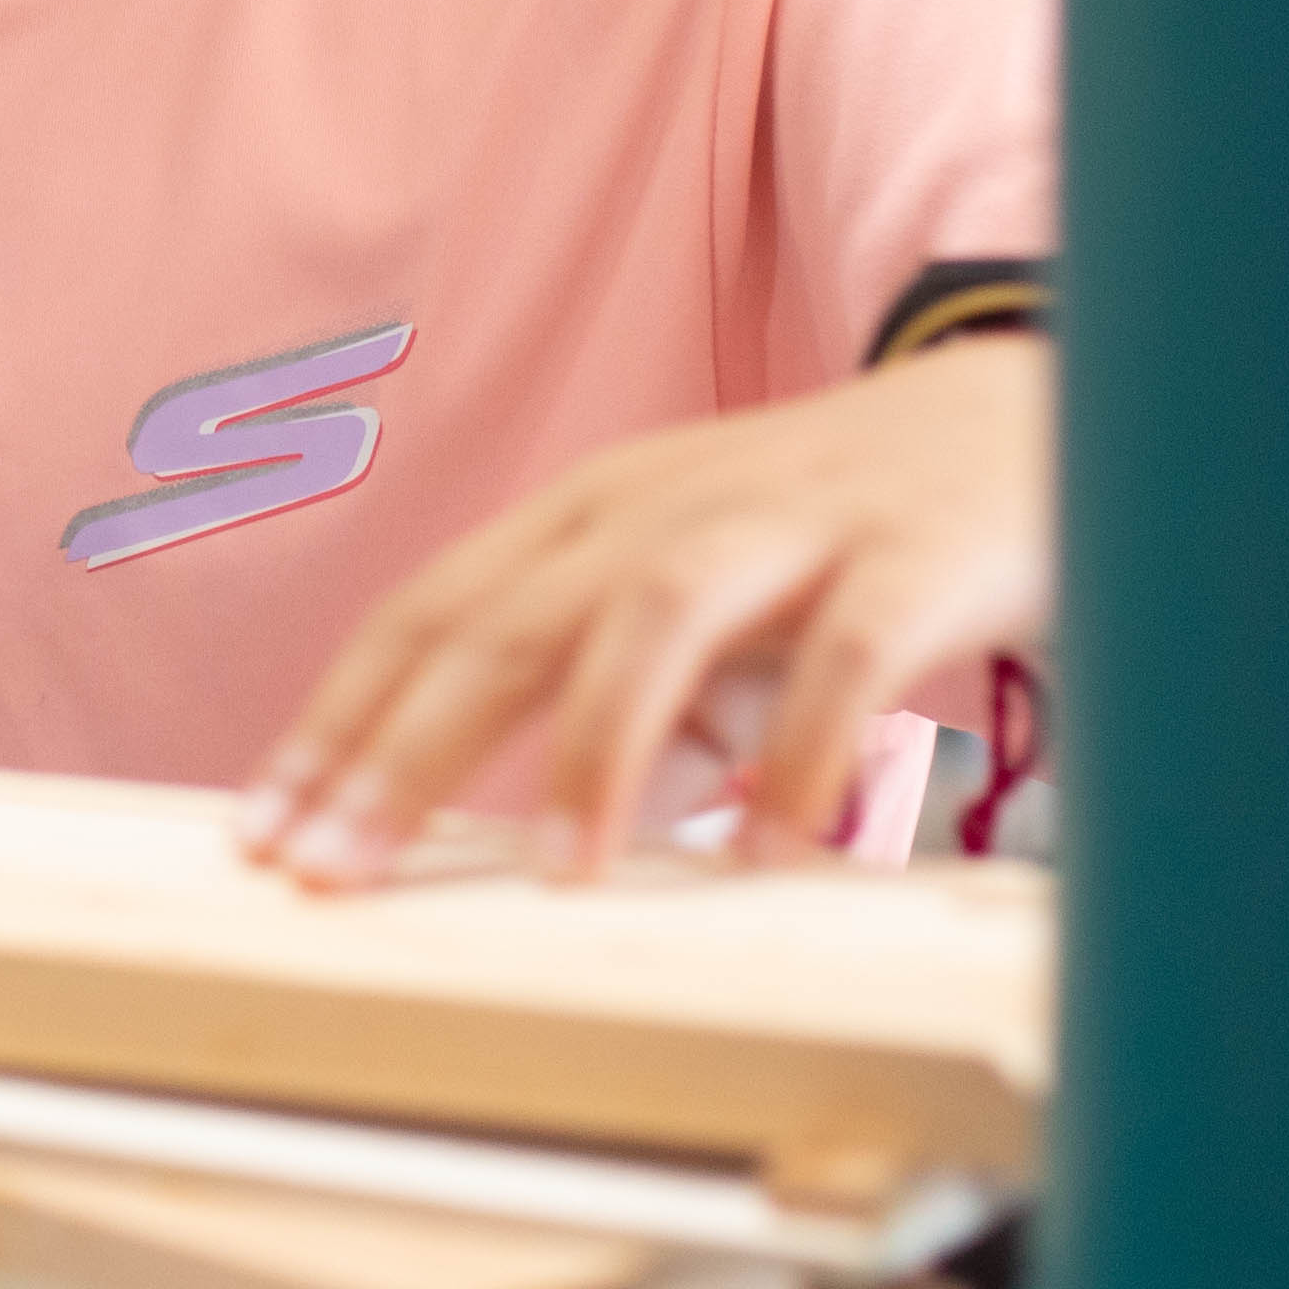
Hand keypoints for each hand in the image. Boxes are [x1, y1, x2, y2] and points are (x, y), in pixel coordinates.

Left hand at [244, 338, 1047, 886]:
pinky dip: (803, 746)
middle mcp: (669, 506)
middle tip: (334, 871)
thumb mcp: (709, 620)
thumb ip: (639, 716)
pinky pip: (848, 652)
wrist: (1025, 415)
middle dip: (406, 749)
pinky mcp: (917, 551)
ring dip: (594, 747)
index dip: (339, 721)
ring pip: (654, 615)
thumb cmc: (840, 533)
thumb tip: (567, 835)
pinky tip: (766, 843)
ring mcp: (792, 521)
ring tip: (550, 873)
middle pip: (505, 619)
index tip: (263, 836)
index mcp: (593, 516)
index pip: (429, 614)